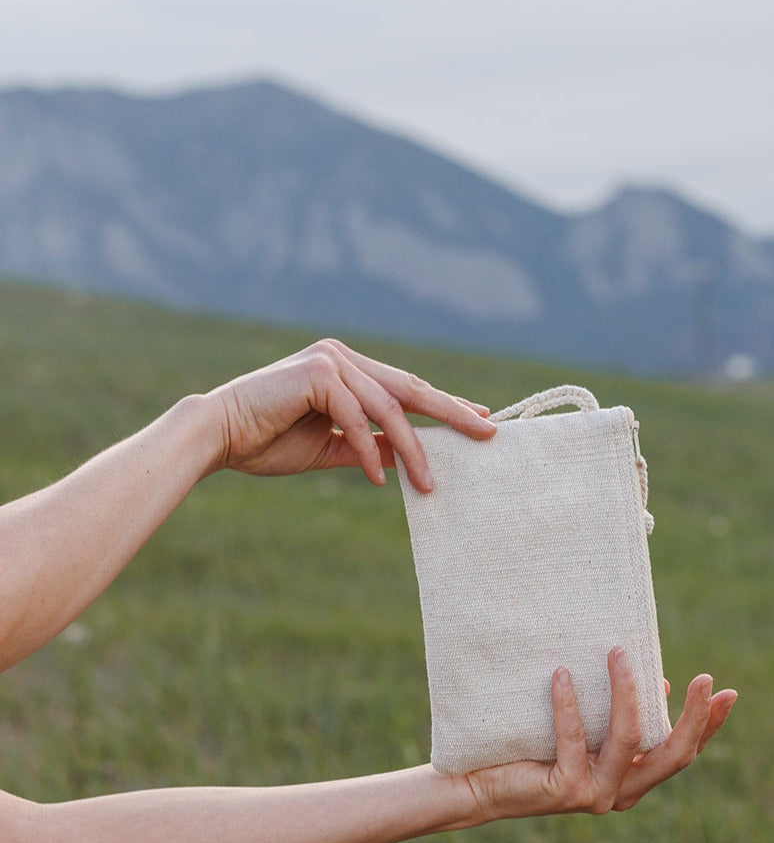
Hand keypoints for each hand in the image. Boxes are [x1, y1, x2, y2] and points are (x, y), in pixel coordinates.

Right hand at [205, 339, 495, 488]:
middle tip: (488, 433)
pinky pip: (359, 418)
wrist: (216, 436)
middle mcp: (342, 357)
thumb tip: (408, 458)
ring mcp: (331, 360)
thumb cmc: (267, 442)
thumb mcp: (331, 447)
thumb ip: (370, 446)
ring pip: (390, 408)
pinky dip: (370, 451)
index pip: (406, 387)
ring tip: (428, 484)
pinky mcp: (318, 374)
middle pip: (411, 388)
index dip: (445, 405)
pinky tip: (377, 480)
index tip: (480, 420)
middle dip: (452, 414)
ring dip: (412, 450)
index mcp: (346, 369)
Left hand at [463, 649, 736, 821]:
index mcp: (631, 778)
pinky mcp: (567, 791)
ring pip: (628, 738)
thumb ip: (619, 717)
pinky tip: (560, 675)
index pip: (681, 752)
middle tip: (706, 678)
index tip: (727, 693)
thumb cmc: (530, 749)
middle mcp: (620, 792)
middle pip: (673, 754)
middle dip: (694, 716)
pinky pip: (574, 738)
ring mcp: (596, 795)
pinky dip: (569, 704)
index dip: (707, 726)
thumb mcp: (584, 729)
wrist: (478, 786)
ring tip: (618, 651)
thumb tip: (658, 685)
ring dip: (627, 692)